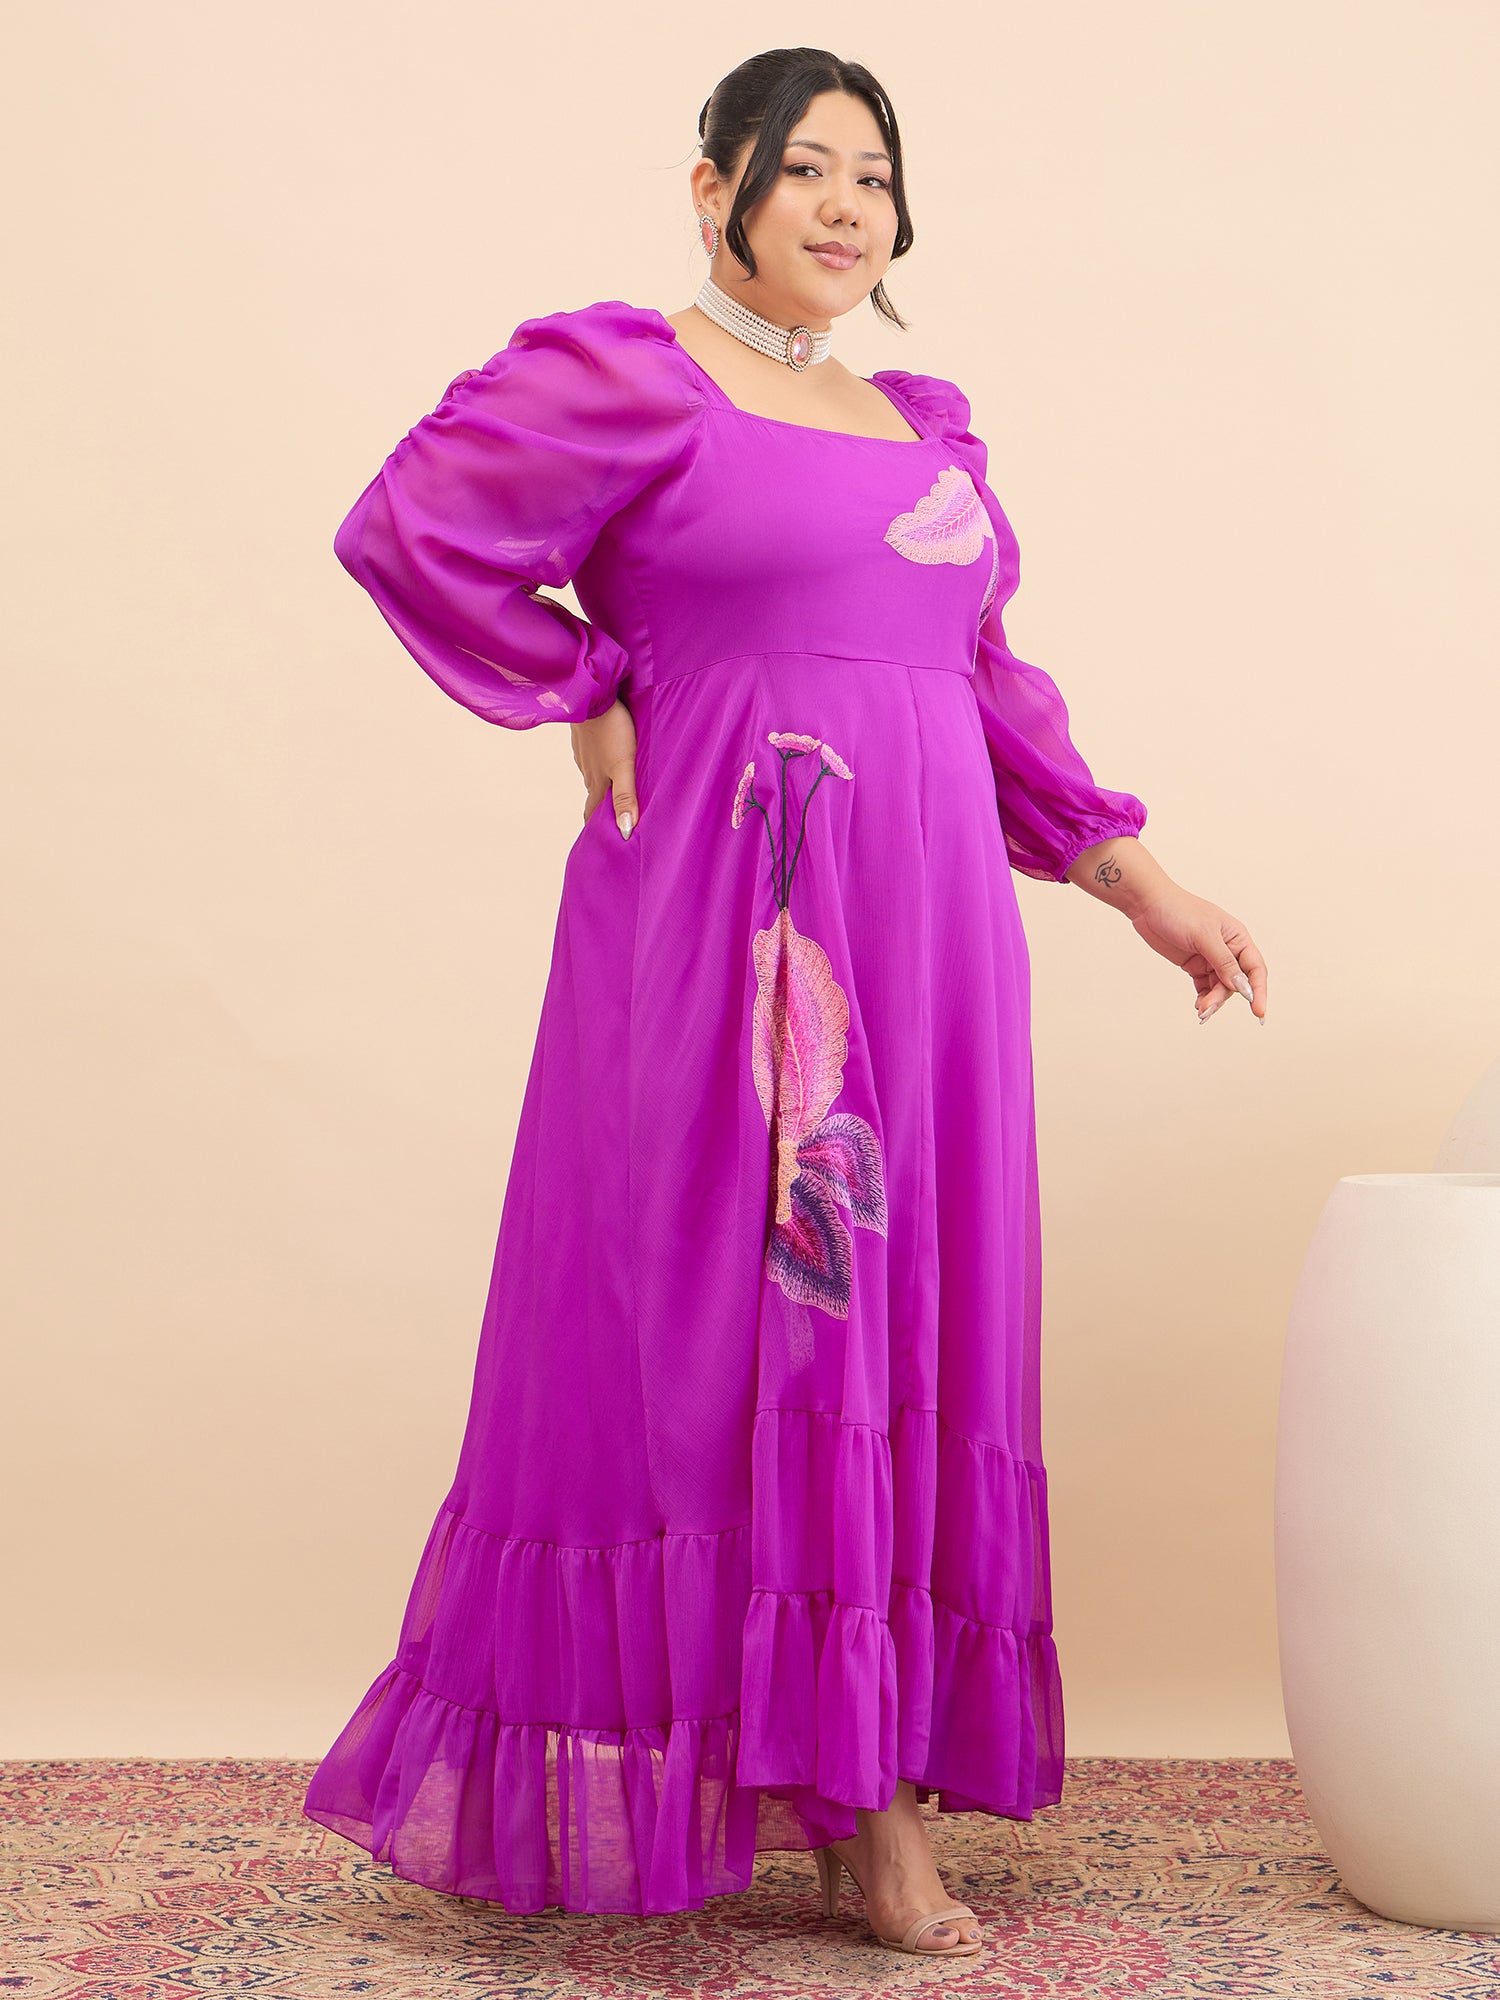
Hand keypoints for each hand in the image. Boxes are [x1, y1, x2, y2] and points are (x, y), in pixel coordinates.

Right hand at [569, 698, 639, 838]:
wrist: (592, 694)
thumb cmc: (611, 729)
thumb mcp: (623, 766)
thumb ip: (625, 797)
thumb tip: (626, 831)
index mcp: (598, 782)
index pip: (593, 813)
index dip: (595, 828)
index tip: (596, 843)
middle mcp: (588, 771)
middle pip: (593, 796)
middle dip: (598, 811)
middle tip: (606, 822)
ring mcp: (584, 753)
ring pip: (592, 775)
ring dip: (600, 787)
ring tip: (610, 793)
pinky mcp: (584, 737)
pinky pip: (591, 756)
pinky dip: (598, 765)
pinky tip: (605, 759)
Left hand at [1127, 885, 1267, 1024]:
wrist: (1148, 905)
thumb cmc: (1179, 911)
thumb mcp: (1204, 936)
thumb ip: (1223, 962)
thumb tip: (1242, 986)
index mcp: (1238, 938)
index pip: (1255, 969)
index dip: (1258, 991)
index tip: (1258, 1012)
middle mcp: (1228, 950)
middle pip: (1236, 983)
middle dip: (1223, 997)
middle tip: (1207, 1009)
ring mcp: (1210, 958)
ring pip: (1220, 988)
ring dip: (1212, 1001)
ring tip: (1200, 1011)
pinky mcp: (1195, 965)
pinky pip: (1205, 987)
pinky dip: (1203, 998)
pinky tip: (1198, 1006)